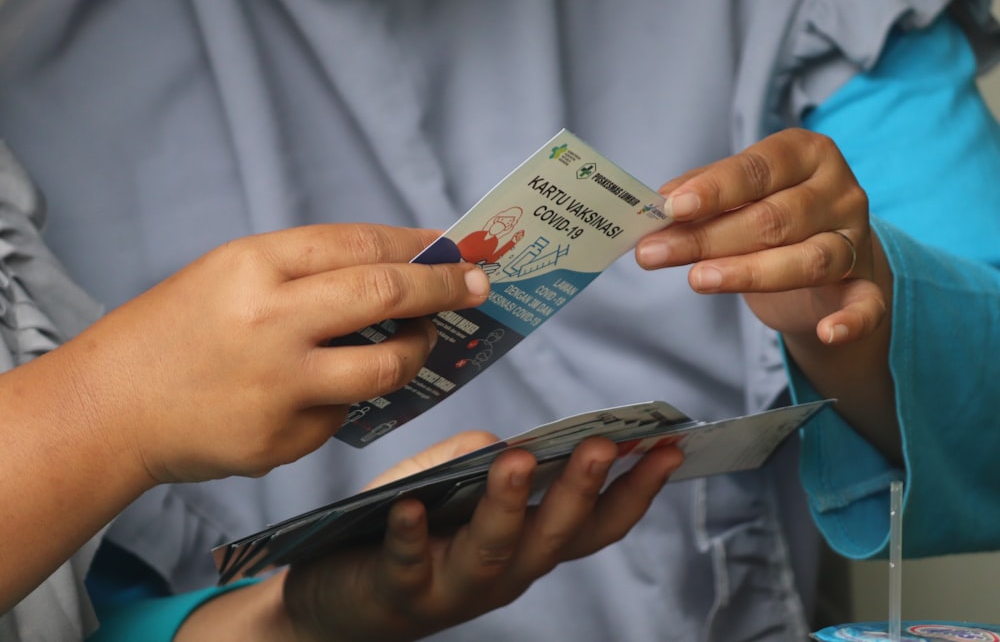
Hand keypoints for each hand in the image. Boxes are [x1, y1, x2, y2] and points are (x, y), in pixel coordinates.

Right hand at [52, 223, 489, 482]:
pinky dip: (345, 402)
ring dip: (418, 351)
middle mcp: (271, 322)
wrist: (108, 409)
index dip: (418, 246)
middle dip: (446, 289)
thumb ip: (307, 271)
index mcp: (253, 266)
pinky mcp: (281, 441)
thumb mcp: (229, 274)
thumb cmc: (174, 331)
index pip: (361, 244)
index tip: (454, 250)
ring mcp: (279, 387)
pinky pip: (343, 417)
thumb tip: (399, 269)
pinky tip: (314, 394)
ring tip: (420, 341)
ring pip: (386, 367)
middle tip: (477, 287)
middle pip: (388, 294)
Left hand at [281, 434, 682, 641]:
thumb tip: (503, 443)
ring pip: (493, 551)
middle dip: (582, 490)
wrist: (340, 604)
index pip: (594, 523)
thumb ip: (477, 464)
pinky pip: (408, 561)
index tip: (669, 447)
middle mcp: (503, 574)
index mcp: (526, 547)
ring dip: (510, 506)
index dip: (635, 490)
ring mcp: (453, 587)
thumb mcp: (451, 490)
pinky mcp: (398, 590)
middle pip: (554, 537)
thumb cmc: (407, 535)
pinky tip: (412, 504)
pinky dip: (412, 535)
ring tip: (520, 460)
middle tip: (604, 445)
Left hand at [635, 129, 899, 460]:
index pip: (758, 168)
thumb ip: (702, 196)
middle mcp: (839, 193)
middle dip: (708, 238)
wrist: (825, 256)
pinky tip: (829, 332)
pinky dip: (851, 321)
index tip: (672, 206)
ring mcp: (857, 240)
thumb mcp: (738, 195)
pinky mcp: (867, 286)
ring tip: (697, 280)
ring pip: (809, 259)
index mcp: (807, 154)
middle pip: (774, 218)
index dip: (715, 188)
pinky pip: (868, 305)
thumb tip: (660, 203)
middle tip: (653, 253)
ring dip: (749, 273)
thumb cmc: (771, 214)